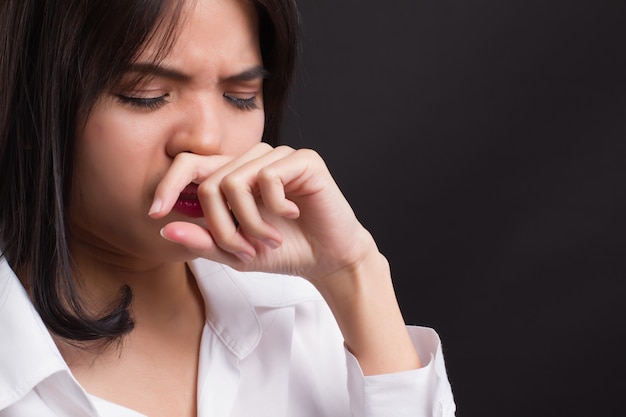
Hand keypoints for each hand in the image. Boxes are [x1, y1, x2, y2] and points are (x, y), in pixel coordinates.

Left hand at [150, 142, 421, 373]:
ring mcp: (278, 157)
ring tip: (269, 241)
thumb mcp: (236, 253)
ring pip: (236, 182)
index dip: (169, 184)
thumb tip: (165, 229)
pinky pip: (268, 177)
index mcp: (234, 177)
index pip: (190, 164)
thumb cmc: (284, 251)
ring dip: (249, 223)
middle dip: (221, 227)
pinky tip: (292, 216)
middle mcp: (253, 161)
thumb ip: (204, 241)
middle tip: (242, 251)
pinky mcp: (303, 159)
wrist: (328, 258)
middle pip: (210, 183)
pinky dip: (274, 208)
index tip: (156, 214)